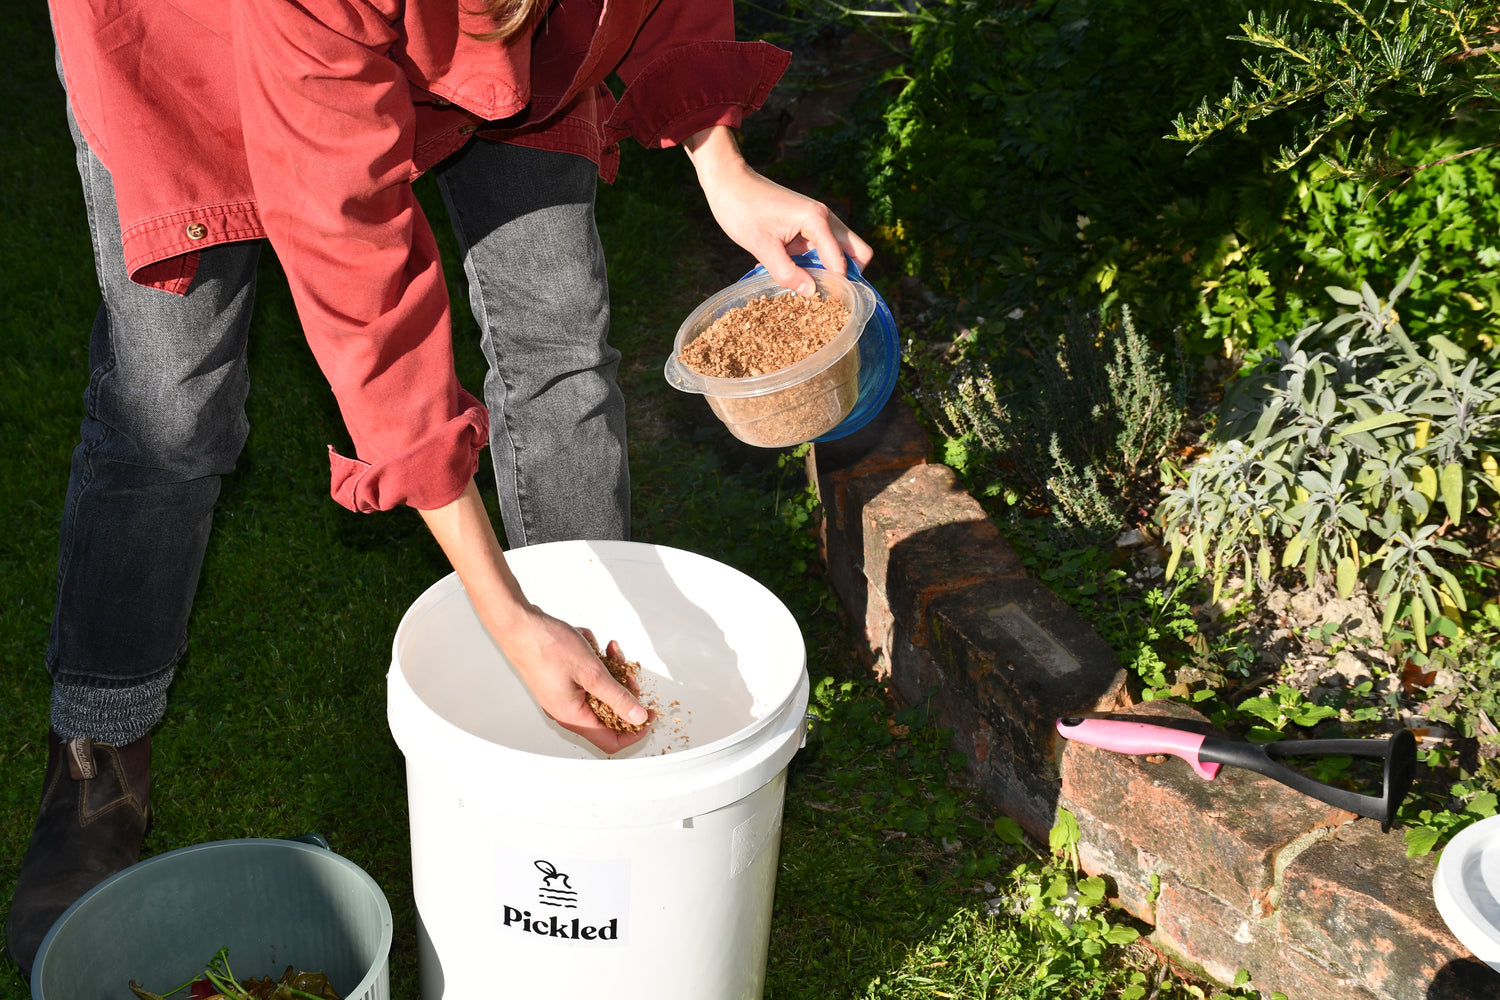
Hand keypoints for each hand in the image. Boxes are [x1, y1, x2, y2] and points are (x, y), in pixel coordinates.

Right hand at [493, 613, 653, 754]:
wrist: (517, 624)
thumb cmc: (547, 646)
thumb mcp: (592, 672)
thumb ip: (617, 697)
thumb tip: (637, 717)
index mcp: (572, 716)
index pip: (611, 741)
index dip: (634, 729)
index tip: (649, 712)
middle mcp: (566, 710)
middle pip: (608, 712)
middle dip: (622, 688)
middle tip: (627, 671)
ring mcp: (562, 694)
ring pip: (599, 689)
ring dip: (608, 669)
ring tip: (609, 649)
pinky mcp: (560, 679)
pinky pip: (586, 675)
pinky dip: (592, 660)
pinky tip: (588, 642)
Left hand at [684, 125, 872, 295]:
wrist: (728, 182)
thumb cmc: (742, 209)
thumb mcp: (762, 246)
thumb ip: (787, 272)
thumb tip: (812, 293)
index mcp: (817, 220)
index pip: (842, 262)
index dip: (836, 286)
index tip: (823, 305)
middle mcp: (825, 218)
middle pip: (858, 253)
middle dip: (846, 276)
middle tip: (824, 294)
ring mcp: (818, 220)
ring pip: (840, 251)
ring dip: (827, 270)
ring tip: (802, 285)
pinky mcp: (807, 224)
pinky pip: (821, 248)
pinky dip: (812, 262)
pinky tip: (789, 270)